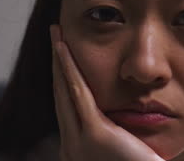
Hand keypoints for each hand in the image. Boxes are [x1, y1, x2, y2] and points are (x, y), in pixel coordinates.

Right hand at [50, 25, 163, 160]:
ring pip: (65, 89)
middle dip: (57, 64)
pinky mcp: (93, 134)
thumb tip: (124, 116)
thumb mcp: (127, 150)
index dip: (64, 78)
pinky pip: (77, 92)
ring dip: (59, 60)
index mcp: (79, 148)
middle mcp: (72, 145)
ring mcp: (78, 141)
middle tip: (55, 36)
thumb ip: (119, 134)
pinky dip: (68, 68)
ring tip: (56, 34)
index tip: (64, 56)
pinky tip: (63, 48)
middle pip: (61, 94)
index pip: (69, 106)